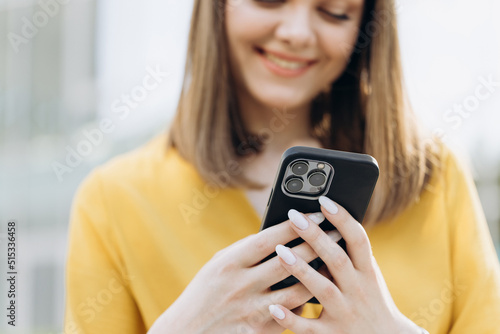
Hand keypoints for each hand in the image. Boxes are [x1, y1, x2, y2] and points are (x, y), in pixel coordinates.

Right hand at [148, 212, 325, 333]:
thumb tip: (280, 235)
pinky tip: (321, 292)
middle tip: (338, 233)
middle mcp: (242, 285)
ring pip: (297, 290)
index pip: (269, 239)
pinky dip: (307, 302)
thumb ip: (247, 251)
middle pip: (289, 261)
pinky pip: (291, 315)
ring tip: (337, 262)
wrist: (187, 333)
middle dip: (318, 244)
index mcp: (230, 263)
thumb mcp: (219, 265)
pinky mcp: (261, 331)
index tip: (317, 214)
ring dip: (320, 275)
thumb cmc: (205, 293)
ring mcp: (252, 310)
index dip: (296, 226)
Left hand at [268, 196, 422, 333]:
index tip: (324, 200)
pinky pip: (308, 327)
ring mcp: (344, 314)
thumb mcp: (368, 277)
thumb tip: (324, 223)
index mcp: (367, 273)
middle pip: (337, 259)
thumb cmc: (370, 302)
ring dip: (301, 270)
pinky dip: (291, 318)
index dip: (343, 219)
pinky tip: (273, 307)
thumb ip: (349, 255)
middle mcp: (358, 291)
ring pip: (322, 290)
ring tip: (279, 251)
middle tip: (294, 216)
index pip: (358, 240)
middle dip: (315, 236)